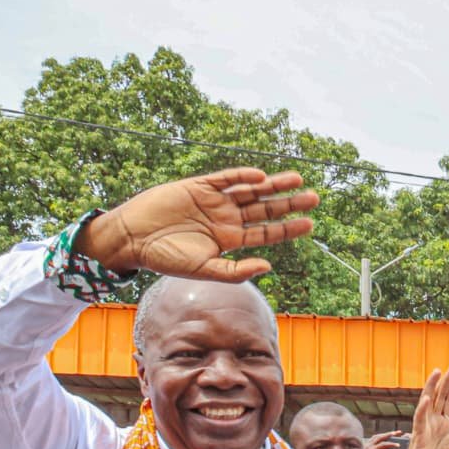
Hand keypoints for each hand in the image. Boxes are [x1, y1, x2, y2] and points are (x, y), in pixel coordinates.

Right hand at [75, 168, 317, 281]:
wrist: (133, 238)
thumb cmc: (166, 259)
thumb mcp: (205, 270)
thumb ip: (236, 271)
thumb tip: (268, 267)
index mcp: (229, 240)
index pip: (266, 233)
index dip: (288, 229)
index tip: (311, 224)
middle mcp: (226, 219)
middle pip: (264, 209)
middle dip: (288, 203)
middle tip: (315, 198)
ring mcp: (213, 201)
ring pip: (250, 190)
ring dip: (273, 185)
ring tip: (298, 180)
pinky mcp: (198, 186)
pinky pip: (225, 179)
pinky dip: (242, 176)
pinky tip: (260, 176)